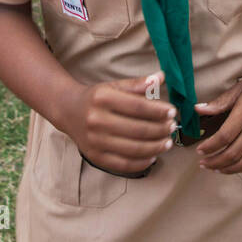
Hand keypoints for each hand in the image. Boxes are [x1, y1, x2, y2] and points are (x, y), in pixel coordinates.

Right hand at [61, 72, 176, 175]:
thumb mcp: (114, 86)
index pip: (138, 107)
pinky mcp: (95, 157)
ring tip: (167, 142)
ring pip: (134, 149)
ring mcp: (95, 141)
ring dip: (156, 147)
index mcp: (103, 98)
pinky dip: (142, 163)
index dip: (158, 111)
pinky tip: (153, 156)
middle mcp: (97, 120)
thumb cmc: (96, 97)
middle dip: (160, 130)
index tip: (172, 112)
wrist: (68, 111)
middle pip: (138, 129)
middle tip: (173, 127)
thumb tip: (162, 77)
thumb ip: (138, 84)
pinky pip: (124, 164)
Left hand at [196, 63, 241, 173]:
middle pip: (233, 154)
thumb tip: (197, 109)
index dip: (209, 147)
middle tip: (203, 163)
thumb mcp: (240, 87)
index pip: (224, 137)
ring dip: (229, 169)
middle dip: (214, 162)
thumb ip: (219, 102)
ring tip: (216, 168)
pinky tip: (237, 168)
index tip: (199, 150)